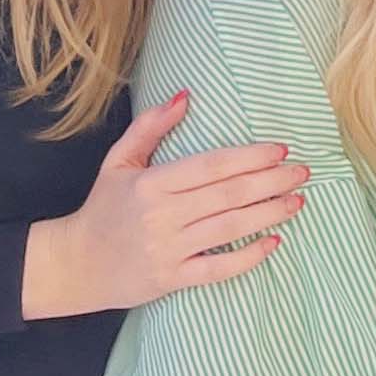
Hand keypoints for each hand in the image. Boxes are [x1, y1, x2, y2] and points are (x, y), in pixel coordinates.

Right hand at [22, 93, 307, 319]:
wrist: (74, 265)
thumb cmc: (103, 209)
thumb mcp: (118, 162)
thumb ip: (150, 127)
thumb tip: (185, 96)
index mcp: (151, 184)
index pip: (210, 166)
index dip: (248, 157)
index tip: (280, 150)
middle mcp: (161, 216)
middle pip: (227, 195)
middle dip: (271, 182)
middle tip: (302, 172)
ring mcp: (168, 249)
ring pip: (229, 228)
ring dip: (269, 214)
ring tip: (298, 201)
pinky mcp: (171, 279)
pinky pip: (217, 269)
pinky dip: (248, 257)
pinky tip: (274, 242)